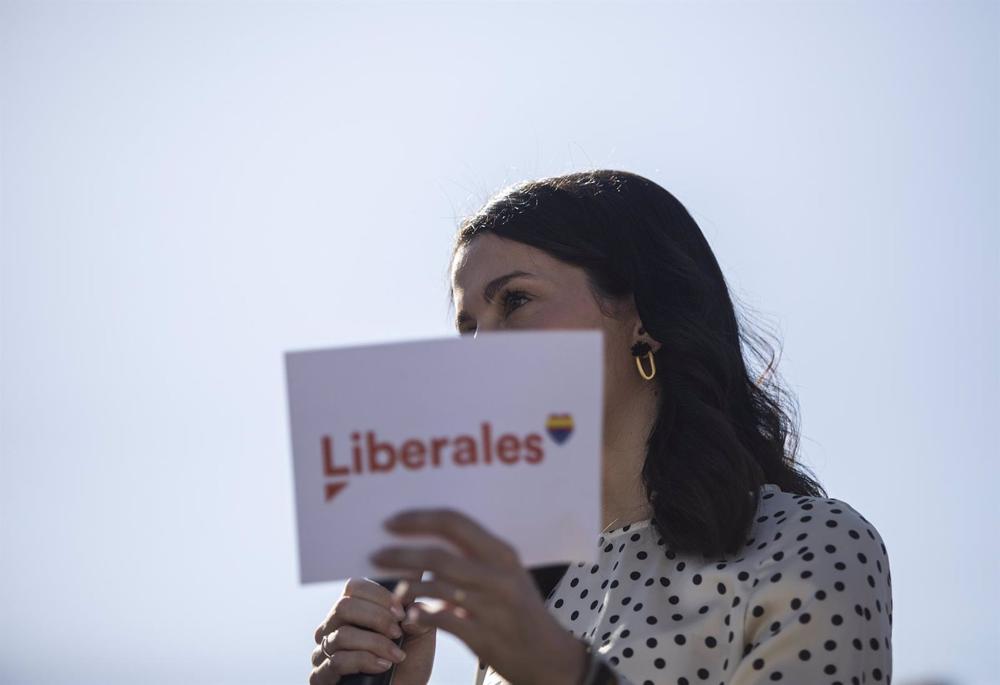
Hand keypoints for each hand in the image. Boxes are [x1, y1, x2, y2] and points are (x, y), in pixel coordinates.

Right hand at [309, 572, 436, 684]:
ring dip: (375, 644)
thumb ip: (420, 614)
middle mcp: (332, 627)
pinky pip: (336, 661)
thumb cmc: (408, 664)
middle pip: (343, 606)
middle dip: (377, 618)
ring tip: (396, 656)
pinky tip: (382, 667)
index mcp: (352, 611)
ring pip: (342, 635)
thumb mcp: (421, 635)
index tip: (401, 612)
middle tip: (398, 633)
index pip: (354, 587)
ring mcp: (323, 652)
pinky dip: (364, 661)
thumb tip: (410, 607)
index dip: (379, 595)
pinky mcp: (319, 677)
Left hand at [370, 508, 587, 684]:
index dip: (418, 519)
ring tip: (395, 592)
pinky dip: (421, 616)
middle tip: (375, 555)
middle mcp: (498, 575)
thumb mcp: (505, 575)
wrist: (549, 656)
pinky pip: (442, 620)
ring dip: (407, 588)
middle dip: (401, 553)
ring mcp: (492, 606)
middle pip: (438, 555)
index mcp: (501, 553)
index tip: (391, 522)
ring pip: (435, 587)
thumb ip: (473, 557)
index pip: (454, 522)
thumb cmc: (520, 611)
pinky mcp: (484, 635)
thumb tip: (425, 543)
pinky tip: (412, 616)